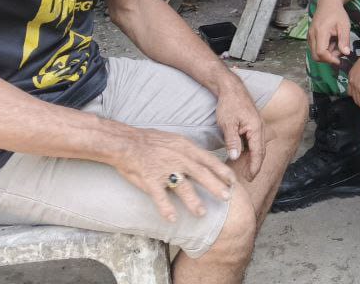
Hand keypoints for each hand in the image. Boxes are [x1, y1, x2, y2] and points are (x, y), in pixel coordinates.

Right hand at [111, 127, 235, 222]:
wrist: (126, 142)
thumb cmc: (151, 141)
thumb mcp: (176, 140)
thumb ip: (190, 150)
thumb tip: (205, 160)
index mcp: (186, 148)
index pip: (209, 160)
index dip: (222, 171)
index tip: (233, 181)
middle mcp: (178, 158)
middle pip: (201, 174)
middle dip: (216, 187)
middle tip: (227, 198)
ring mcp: (164, 169)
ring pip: (183, 187)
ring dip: (194, 201)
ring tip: (202, 213)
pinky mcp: (150, 179)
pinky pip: (159, 196)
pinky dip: (166, 208)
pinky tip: (172, 218)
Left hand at [215, 74, 266, 179]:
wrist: (231, 88)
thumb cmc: (229, 104)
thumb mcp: (227, 123)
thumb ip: (232, 141)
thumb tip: (235, 157)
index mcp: (256, 128)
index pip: (258, 152)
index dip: (255, 166)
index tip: (251, 177)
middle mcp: (260, 128)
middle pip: (260, 150)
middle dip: (255, 165)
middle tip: (248, 178)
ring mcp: (257, 126)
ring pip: (257, 146)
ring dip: (253, 157)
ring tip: (245, 169)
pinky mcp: (253, 124)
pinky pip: (254, 140)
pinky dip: (250, 150)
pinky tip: (242, 155)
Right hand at [310, 0, 351, 64]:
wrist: (328, 3)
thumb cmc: (337, 13)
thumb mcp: (344, 26)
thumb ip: (344, 40)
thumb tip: (346, 54)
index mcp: (320, 32)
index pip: (320, 52)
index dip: (330, 59)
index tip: (340, 60)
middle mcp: (312, 35)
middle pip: (316, 56)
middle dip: (328, 58)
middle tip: (339, 51)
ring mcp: (309, 36)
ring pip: (315, 53)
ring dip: (326, 54)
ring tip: (337, 44)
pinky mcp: (310, 36)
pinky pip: (314, 48)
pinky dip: (324, 49)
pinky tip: (331, 42)